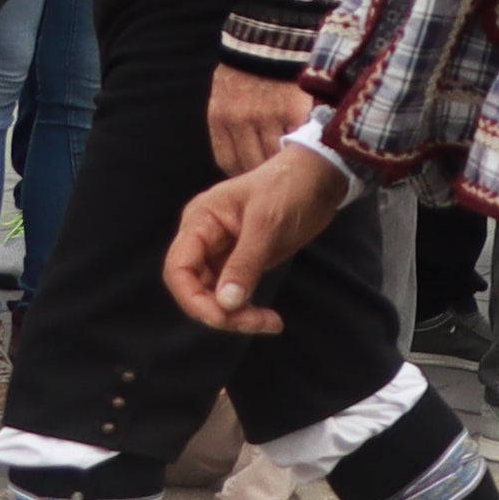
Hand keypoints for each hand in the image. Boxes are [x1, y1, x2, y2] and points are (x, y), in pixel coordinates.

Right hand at [164, 139, 349, 335]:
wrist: (320, 177)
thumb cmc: (290, 186)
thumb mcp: (267, 222)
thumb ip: (245, 262)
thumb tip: (226, 303)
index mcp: (199, 222)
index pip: (178, 269)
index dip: (193, 299)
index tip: (222, 317)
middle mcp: (204, 239)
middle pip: (194, 288)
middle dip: (220, 311)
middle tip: (257, 323)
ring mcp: (221, 252)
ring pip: (213, 295)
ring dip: (236, 314)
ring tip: (270, 322)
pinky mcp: (241, 262)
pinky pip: (232, 293)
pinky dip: (246, 308)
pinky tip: (268, 317)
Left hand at [203, 62, 310, 177]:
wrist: (271, 36)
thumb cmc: (249, 67)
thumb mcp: (226, 94)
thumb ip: (231, 123)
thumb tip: (245, 160)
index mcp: (221, 117)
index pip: (229, 161)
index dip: (244, 171)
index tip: (256, 174)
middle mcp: (241, 120)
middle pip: (253, 163)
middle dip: (265, 170)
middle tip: (280, 173)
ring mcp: (268, 117)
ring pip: (276, 155)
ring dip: (286, 160)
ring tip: (297, 162)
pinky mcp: (294, 111)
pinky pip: (298, 140)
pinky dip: (303, 145)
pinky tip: (309, 145)